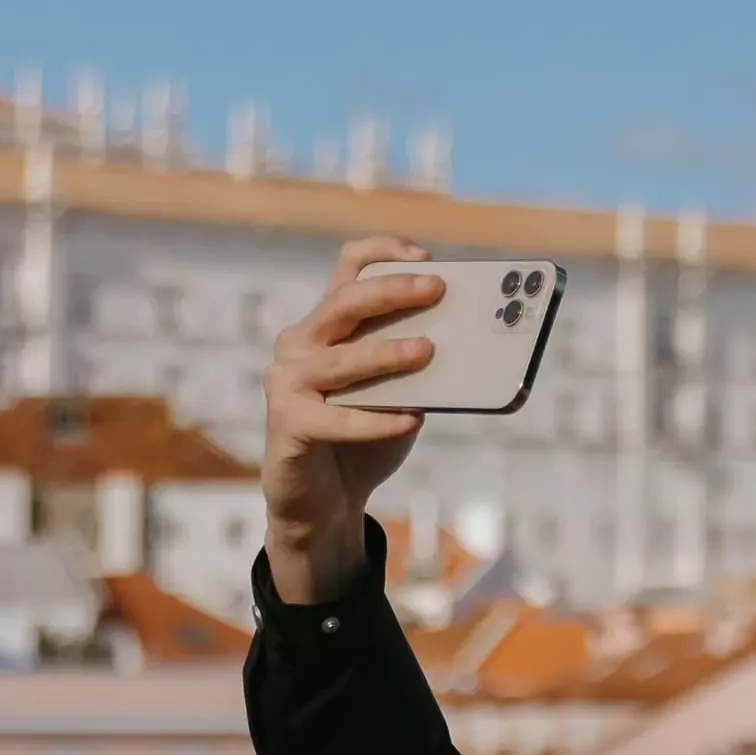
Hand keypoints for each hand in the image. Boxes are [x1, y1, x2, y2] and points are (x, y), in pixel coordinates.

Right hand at [260, 236, 448, 604]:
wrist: (324, 502)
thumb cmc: (364, 439)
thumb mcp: (397, 393)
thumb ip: (416, 366)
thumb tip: (468, 343)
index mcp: (327, 325)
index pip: (349, 267)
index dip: (384, 252)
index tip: (427, 257)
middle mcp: (300, 344)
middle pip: (345, 301)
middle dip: (393, 291)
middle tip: (438, 289)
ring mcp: (288, 382)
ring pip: (340, 358)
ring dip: (386, 353)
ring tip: (428, 351)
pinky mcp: (287, 424)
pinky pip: (337, 419)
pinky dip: (376, 419)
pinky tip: (411, 420)